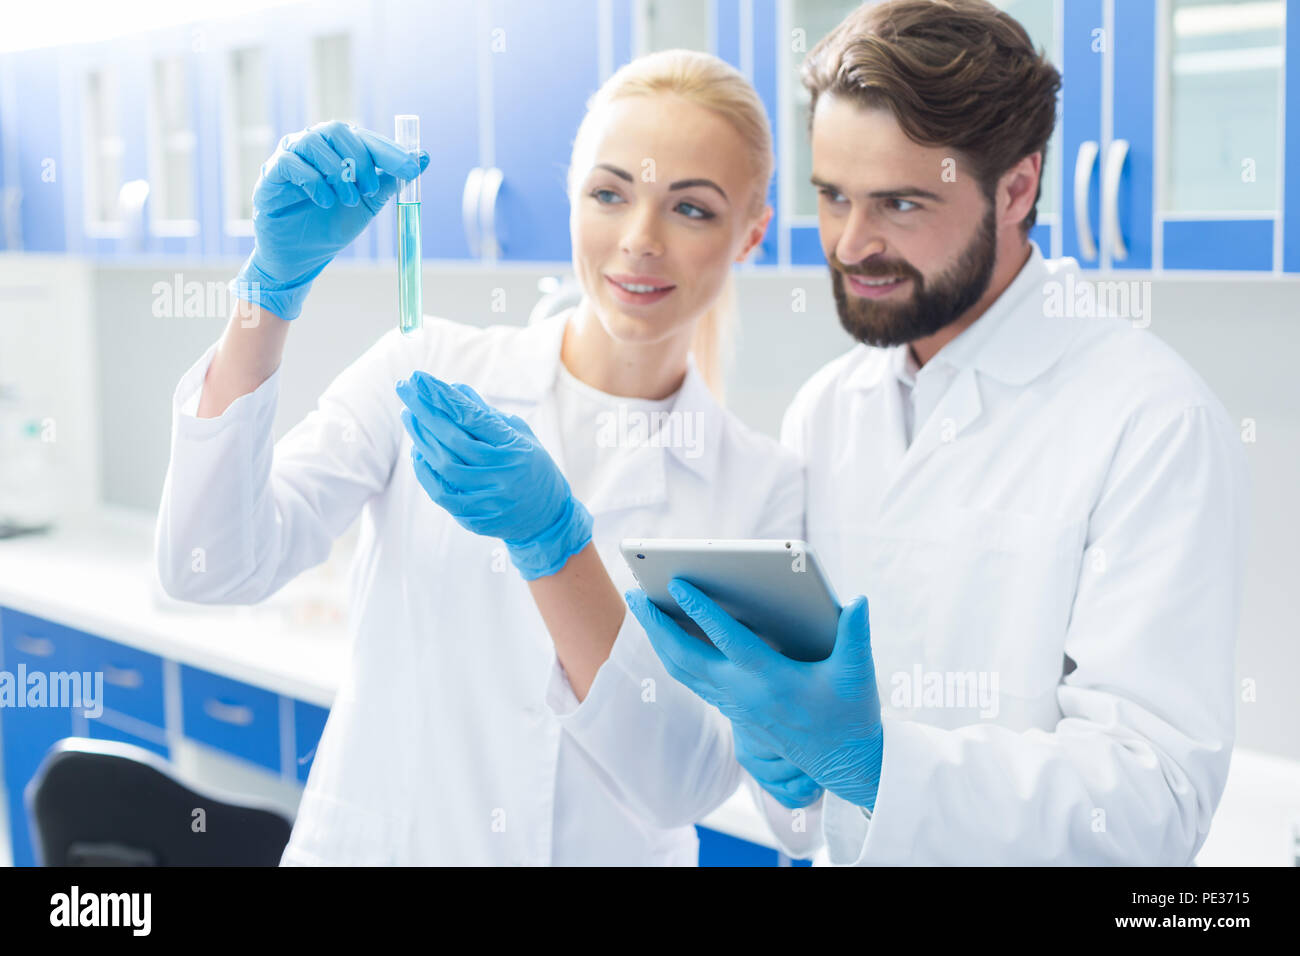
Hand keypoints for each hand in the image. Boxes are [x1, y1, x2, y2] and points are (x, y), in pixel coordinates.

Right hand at [234, 121, 429, 319]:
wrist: (301, 257)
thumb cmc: (331, 225)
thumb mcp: (368, 204)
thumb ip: (390, 181)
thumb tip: (423, 157)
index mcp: (339, 150)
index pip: (365, 138)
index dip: (389, 151)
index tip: (412, 168)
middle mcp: (314, 146)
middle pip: (338, 131)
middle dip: (361, 159)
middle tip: (370, 189)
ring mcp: (290, 156)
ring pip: (314, 142)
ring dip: (338, 171)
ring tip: (348, 200)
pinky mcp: (271, 173)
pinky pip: (290, 162)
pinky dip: (313, 180)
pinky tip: (325, 202)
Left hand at [395, 370, 592, 579]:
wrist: (548, 516)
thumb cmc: (531, 465)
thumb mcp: (518, 435)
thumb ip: (487, 415)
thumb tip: (454, 389)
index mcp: (515, 448)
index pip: (472, 418)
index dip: (443, 397)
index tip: (420, 379)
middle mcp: (503, 474)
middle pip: (454, 439)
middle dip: (425, 411)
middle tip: (405, 389)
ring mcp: (490, 498)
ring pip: (445, 466)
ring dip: (421, 438)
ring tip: (409, 416)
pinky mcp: (477, 518)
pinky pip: (443, 494)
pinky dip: (425, 472)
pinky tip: (418, 453)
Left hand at [625, 580, 883, 810]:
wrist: (847, 766)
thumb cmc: (852, 716)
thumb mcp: (858, 674)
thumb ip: (857, 634)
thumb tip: (858, 599)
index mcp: (772, 682)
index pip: (729, 641)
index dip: (702, 612)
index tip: (677, 585)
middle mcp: (745, 696)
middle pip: (685, 659)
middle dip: (656, 626)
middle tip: (634, 595)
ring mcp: (736, 708)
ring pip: (683, 672)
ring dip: (659, 641)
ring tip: (642, 609)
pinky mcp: (735, 714)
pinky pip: (694, 681)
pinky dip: (675, 657)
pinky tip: (667, 637)